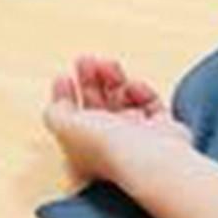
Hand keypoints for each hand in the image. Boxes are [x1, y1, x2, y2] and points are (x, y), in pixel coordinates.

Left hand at [44, 55, 191, 185]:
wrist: (151, 157)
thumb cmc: (108, 147)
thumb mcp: (64, 125)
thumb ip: (55, 112)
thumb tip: (61, 102)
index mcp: (84, 151)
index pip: (71, 119)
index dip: (65, 96)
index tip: (64, 77)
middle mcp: (111, 146)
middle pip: (97, 106)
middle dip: (90, 81)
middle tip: (86, 61)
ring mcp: (137, 139)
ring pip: (123, 102)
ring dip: (114, 80)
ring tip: (110, 65)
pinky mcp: (162, 131)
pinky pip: (151, 105)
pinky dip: (141, 91)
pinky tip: (133, 86)